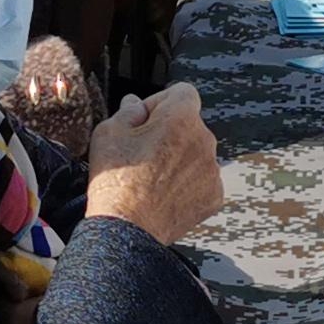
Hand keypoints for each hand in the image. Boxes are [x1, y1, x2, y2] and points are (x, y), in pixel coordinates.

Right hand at [83, 84, 223, 243]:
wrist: (127, 230)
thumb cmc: (116, 180)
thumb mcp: (108, 133)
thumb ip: (128, 111)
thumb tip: (136, 104)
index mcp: (181, 117)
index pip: (182, 92)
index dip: (160, 102)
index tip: (144, 119)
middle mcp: (205, 140)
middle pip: (190, 125)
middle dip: (170, 132)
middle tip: (142, 152)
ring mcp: (212, 170)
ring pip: (196, 153)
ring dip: (179, 158)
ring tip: (151, 178)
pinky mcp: (214, 196)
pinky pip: (201, 180)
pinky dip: (187, 184)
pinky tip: (163, 194)